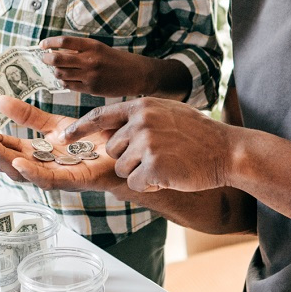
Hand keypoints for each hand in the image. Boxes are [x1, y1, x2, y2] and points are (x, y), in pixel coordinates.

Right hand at [0, 97, 123, 192]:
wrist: (125, 150)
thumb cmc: (92, 141)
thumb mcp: (55, 124)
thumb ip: (28, 115)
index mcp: (33, 154)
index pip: (0, 143)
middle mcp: (39, 167)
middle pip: (3, 158)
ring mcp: (54, 176)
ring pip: (19, 170)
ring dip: (0, 156)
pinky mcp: (73, 181)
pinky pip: (48, 179)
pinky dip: (31, 172)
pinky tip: (17, 161)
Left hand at [39, 36, 152, 97]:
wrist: (137, 74)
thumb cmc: (117, 60)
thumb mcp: (100, 48)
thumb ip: (81, 50)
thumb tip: (57, 51)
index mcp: (92, 46)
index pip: (64, 42)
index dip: (50, 42)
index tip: (42, 44)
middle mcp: (90, 60)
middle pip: (58, 59)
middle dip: (46, 58)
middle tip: (44, 58)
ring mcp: (90, 76)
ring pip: (61, 73)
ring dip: (55, 71)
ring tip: (57, 69)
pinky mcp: (91, 89)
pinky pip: (69, 85)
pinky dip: (63, 81)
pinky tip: (65, 79)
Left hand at [65, 97, 234, 192]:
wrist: (227, 151)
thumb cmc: (199, 135)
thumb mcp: (167, 112)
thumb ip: (140, 116)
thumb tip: (114, 126)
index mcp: (141, 106)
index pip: (101, 116)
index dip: (80, 128)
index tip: (64, 136)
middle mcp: (140, 122)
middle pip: (112, 150)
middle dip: (129, 159)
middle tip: (157, 157)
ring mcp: (146, 143)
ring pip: (122, 168)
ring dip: (141, 173)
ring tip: (166, 164)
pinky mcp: (154, 166)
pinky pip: (137, 183)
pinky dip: (151, 185)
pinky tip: (170, 175)